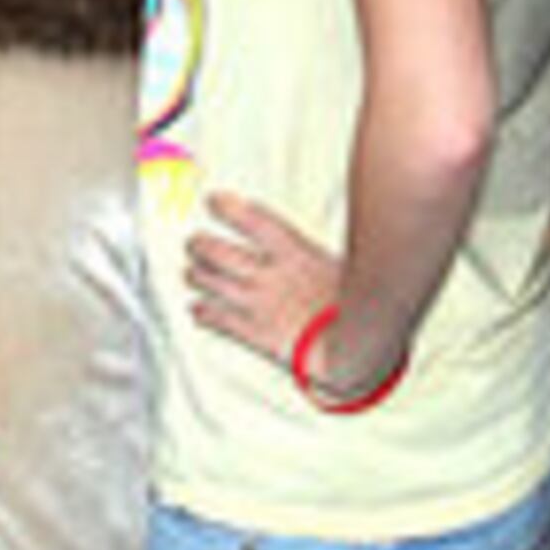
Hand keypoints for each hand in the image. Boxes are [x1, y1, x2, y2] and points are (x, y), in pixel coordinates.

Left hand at [184, 191, 381, 388]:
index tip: (214, 201)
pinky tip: (196, 309)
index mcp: (296, 254)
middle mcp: (271, 276)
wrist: (359, 348)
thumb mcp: (339, 267)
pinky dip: (202, 313)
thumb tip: (298, 243)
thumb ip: (309, 255)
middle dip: (200, 245)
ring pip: (211, 282)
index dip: (228, 208)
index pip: (253, 220)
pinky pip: (219, 319)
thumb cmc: (357, 308)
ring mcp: (260, 304)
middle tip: (193, 242)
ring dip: (195, 275)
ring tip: (190, 273)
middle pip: (219, 252)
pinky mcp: (255, 333)